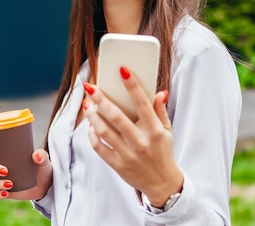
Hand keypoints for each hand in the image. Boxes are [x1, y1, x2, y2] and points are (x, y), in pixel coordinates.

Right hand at [0, 143, 52, 200]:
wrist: (45, 184)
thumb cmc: (41, 166)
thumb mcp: (43, 159)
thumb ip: (41, 155)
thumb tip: (36, 155)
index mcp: (4, 153)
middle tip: (6, 171)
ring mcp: (0, 179)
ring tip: (10, 184)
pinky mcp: (4, 191)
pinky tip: (6, 193)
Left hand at [83, 67, 182, 206]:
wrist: (162, 184)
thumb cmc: (163, 152)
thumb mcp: (167, 131)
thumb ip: (160, 111)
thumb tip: (160, 92)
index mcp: (154, 130)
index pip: (143, 103)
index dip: (132, 86)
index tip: (122, 70)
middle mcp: (140, 142)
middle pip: (116, 116)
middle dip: (101, 99)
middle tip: (90, 87)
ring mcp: (127, 154)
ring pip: (103, 131)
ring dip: (92, 116)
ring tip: (87, 104)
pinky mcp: (117, 165)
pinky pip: (99, 148)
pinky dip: (92, 135)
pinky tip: (90, 125)